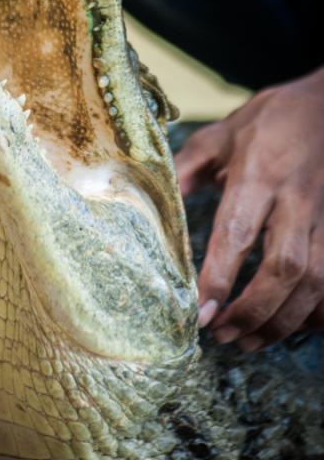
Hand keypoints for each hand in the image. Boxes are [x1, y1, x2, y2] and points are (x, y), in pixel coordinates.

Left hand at [175, 68, 323, 350]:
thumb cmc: (271, 119)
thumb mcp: (221, 134)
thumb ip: (187, 168)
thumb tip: (153, 203)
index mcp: (258, 174)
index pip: (237, 233)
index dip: (218, 277)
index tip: (199, 312)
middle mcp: (296, 200)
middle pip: (284, 268)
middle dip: (253, 311)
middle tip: (222, 335)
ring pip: (315, 281)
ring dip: (283, 320)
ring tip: (248, 341)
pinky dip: (318, 312)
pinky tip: (292, 324)